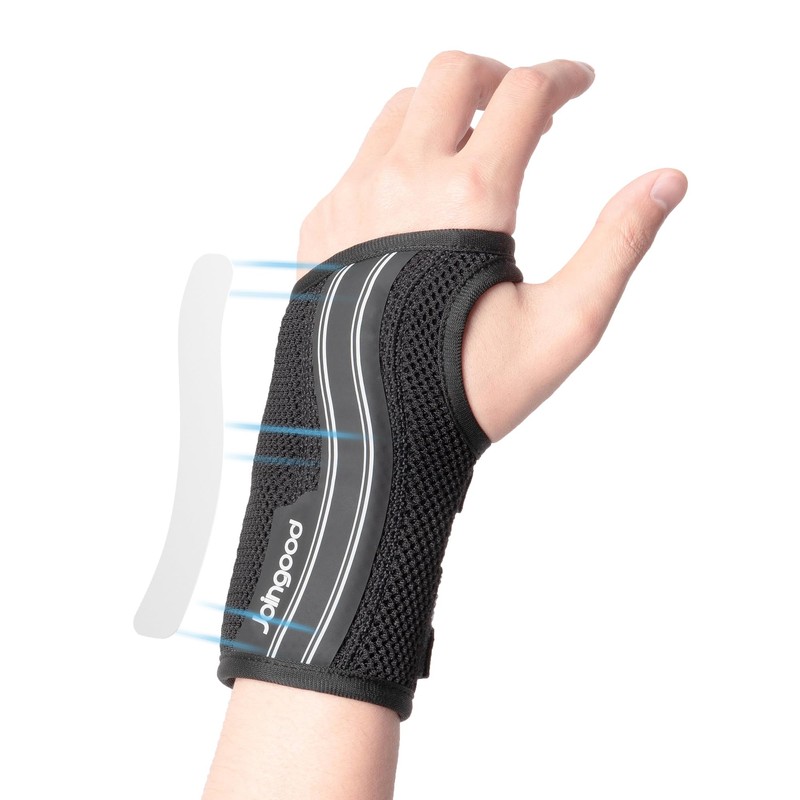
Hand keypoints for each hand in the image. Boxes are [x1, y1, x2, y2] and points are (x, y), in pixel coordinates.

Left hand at [297, 51, 686, 441]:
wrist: (370, 436)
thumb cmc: (468, 391)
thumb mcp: (563, 325)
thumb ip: (618, 244)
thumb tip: (667, 179)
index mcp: (468, 199)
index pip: (523, 96)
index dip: (562, 76)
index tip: (580, 83)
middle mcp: (400, 183)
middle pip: (452, 73)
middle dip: (500, 75)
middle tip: (528, 106)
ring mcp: (351, 198)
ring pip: (399, 110)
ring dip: (446, 111)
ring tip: (479, 148)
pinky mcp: (321, 224)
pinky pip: (361, 158)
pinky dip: (400, 154)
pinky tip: (424, 200)